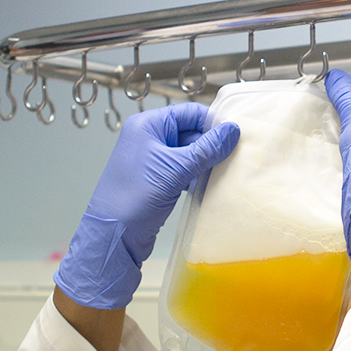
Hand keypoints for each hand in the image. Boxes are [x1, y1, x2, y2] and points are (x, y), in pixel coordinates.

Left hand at [55, 103, 239, 309]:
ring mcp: (152, 159)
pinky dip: (197, 176)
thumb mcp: (175, 169)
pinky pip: (184, 170)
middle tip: (235, 158)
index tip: (236, 137)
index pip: (190, 113)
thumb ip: (207, 149)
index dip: (213, 123)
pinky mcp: (157, 180)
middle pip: (191, 131)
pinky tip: (209, 186)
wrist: (113, 237)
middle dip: (212, 145)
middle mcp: (149, 138)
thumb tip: (233, 130)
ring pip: (190, 153)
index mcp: (148, 125)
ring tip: (224, 173)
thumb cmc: (136, 196)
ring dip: (206, 163)